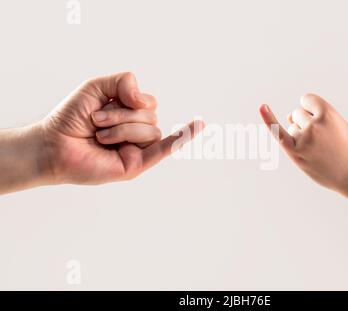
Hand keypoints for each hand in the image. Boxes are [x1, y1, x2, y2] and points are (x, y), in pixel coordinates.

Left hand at [36, 72, 203, 184]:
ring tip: (100, 137)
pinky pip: (166, 149)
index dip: (128, 100)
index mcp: (131, 115)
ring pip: (151, 130)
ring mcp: (138, 149)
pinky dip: (183, 137)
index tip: (101, 106)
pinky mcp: (136, 164)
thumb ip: (123, 81)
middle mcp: (137, 132)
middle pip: (150, 116)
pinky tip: (199, 125)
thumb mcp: (96, 87)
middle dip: (120, 115)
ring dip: (121, 129)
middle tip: (96, 123)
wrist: (54, 144)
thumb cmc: (71, 118)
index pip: (148, 102)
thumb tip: (147, 101)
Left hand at [260, 94, 347, 191]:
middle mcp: (314, 123)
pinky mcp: (296, 152)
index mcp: (327, 112)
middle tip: (323, 141)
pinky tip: (262, 107)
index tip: (324, 123)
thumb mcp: (338, 125)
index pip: (307, 100)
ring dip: (301, 136)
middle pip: (297, 114)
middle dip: (306, 124)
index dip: (313, 111)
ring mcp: (304, 138)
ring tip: (318, 150)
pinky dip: (269, 119)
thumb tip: (288, 116)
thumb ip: (315, 118)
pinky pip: (277, 132)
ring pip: (292, 127)